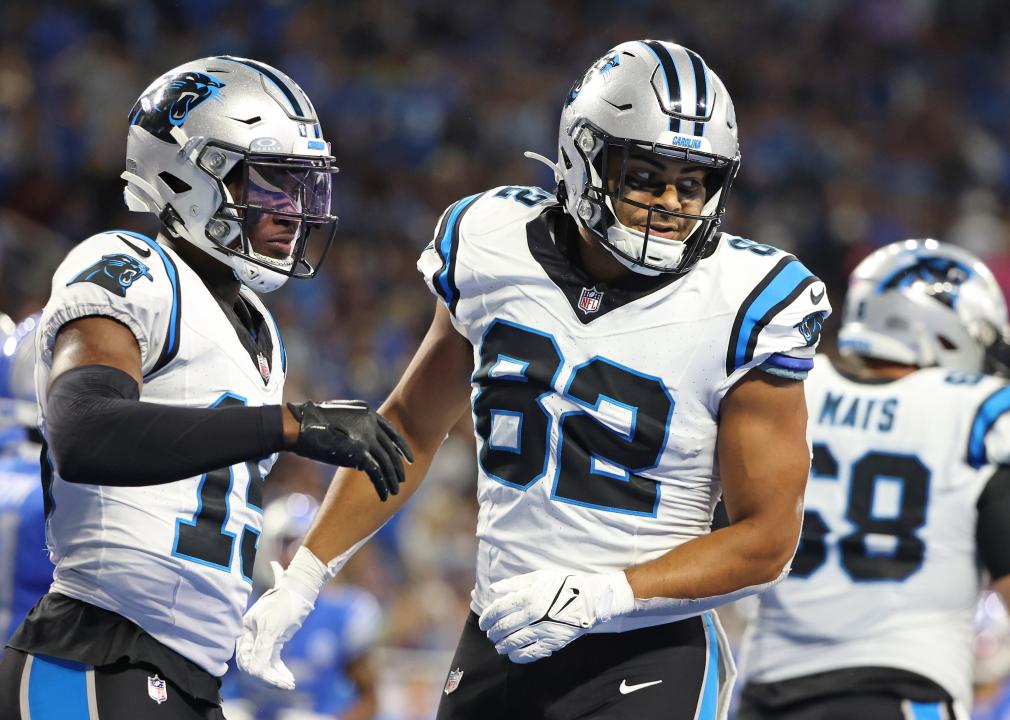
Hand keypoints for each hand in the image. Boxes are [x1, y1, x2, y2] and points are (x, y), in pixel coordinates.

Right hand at [235, 559, 314, 688]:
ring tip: (290, 683)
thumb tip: (255, 672)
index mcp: (245, 632)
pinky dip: (280, 671)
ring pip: (264, 666)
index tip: (276, 681)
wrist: (300, 591)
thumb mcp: (272, 626)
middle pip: (254, 666)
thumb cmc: (285, 604)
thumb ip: (262, 649)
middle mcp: (251, 638)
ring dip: (276, 677)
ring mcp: (262, 640)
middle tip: (286, 684)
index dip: (259, 674)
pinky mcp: (274, 642)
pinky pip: (273, 662)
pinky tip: (290, 678)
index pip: (246, 661)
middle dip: (269, 678)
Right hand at [287, 400, 412, 500]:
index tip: (407, 458)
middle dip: (398, 466)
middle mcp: (371, 424)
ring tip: (396, 491)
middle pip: (391, 449)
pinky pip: (377, 473)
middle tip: (403, 479)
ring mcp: (367, 438)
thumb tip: (364, 441)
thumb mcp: (340, 415)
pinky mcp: (359, 453)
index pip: (392, 433)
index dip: (401, 447)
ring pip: (387, 462)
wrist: (300, 425)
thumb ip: (356, 423)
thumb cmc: (313, 421)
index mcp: (368, 413)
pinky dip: (382, 485)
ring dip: (392, 479)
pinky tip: (384, 495)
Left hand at [477, 570, 634, 663]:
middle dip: (492, 632)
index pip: (498, 610)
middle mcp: (533, 615)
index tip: (484, 622)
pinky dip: (517, 656)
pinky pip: (530, 654)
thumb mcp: (538, 577)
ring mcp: (543, 631)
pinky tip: (513, 654)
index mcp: (528, 596)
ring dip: (501, 645)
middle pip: (503, 628)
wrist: (590, 599)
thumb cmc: (563, 585)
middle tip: (490, 633)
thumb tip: (493, 589)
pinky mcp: (552, 643)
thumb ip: (514, 583)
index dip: (487, 617)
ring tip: (499, 644)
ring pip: (513, 643)